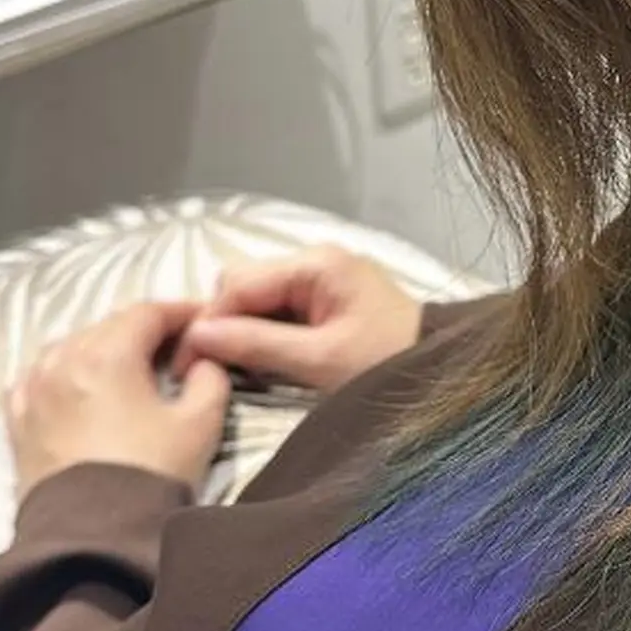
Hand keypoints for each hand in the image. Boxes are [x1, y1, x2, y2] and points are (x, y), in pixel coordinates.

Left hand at [7, 301, 229, 497]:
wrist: (94, 537)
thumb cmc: (151, 474)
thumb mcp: (201, 423)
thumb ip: (210, 378)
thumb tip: (201, 363)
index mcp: (108, 353)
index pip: (148, 312)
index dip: (181, 312)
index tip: (205, 322)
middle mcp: (63, 360)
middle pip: (108, 327)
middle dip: (144, 332)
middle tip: (174, 350)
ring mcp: (33, 390)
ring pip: (69, 348)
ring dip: (101, 350)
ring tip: (127, 370)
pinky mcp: (17, 422)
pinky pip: (36, 379)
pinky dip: (60, 373)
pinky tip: (74, 387)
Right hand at [174, 246, 422, 394]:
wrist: (442, 371)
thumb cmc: (387, 363)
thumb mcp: (320, 360)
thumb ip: (258, 344)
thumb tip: (197, 334)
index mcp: (317, 264)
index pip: (238, 283)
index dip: (209, 321)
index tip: (188, 364)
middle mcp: (316, 259)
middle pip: (244, 284)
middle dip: (224, 322)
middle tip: (213, 369)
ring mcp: (322, 277)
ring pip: (258, 297)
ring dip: (242, 329)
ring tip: (235, 368)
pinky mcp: (327, 298)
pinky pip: (279, 309)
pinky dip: (264, 332)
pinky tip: (261, 359)